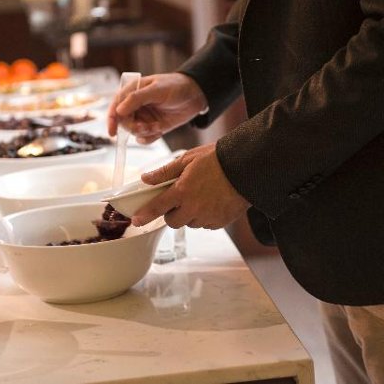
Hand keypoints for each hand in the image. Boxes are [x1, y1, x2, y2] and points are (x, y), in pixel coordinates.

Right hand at [107, 73, 206, 143]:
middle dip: (133, 127)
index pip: (115, 106)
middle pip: (123, 122)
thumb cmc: (176, 86)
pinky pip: (144, 138)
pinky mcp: (153, 127)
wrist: (195, 95)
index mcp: (132, 92)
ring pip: (134, 132)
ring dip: (144, 132)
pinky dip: (150, 138)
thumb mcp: (156, 89)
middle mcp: (135, 106)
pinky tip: (159, 130)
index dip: (111, 119)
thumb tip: (119, 110)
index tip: (112, 132)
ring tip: (157, 126)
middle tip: (145, 127)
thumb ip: (136, 98)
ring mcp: (144, 117)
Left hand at [132, 143, 250, 228]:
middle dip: (172, 212)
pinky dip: (205, 216)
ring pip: (190, 223)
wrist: (246, 168)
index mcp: (182, 191)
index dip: (145, 215)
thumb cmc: (217, 159)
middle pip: (173, 221)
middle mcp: (193, 208)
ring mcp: (207, 217)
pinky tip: (213, 201)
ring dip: (190, 214)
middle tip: (180, 198)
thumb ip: (165, 172)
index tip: (137, 220)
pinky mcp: (220, 222)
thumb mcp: (187, 159)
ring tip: (201, 196)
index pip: (158, 207)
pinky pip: (206, 224)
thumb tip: (146, 179)